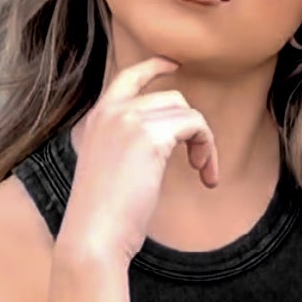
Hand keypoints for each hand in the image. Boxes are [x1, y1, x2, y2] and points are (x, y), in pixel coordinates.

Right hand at [56, 55, 219, 269]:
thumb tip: (164, 139)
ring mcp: (127, 120)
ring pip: (186, 110)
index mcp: (97, 119)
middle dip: (193, 127)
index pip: (127, 76)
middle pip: (171, 97)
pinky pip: (195, 125)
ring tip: (203, 172)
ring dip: (204, 141)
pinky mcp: (149, 136)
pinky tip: (205, 176)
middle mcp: (110, 112)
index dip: (154, 66)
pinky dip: (208, 149)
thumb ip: (127, 147)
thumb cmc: (104, 218)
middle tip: (199, 164)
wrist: (94, 236)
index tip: (176, 65)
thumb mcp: (110, 170)